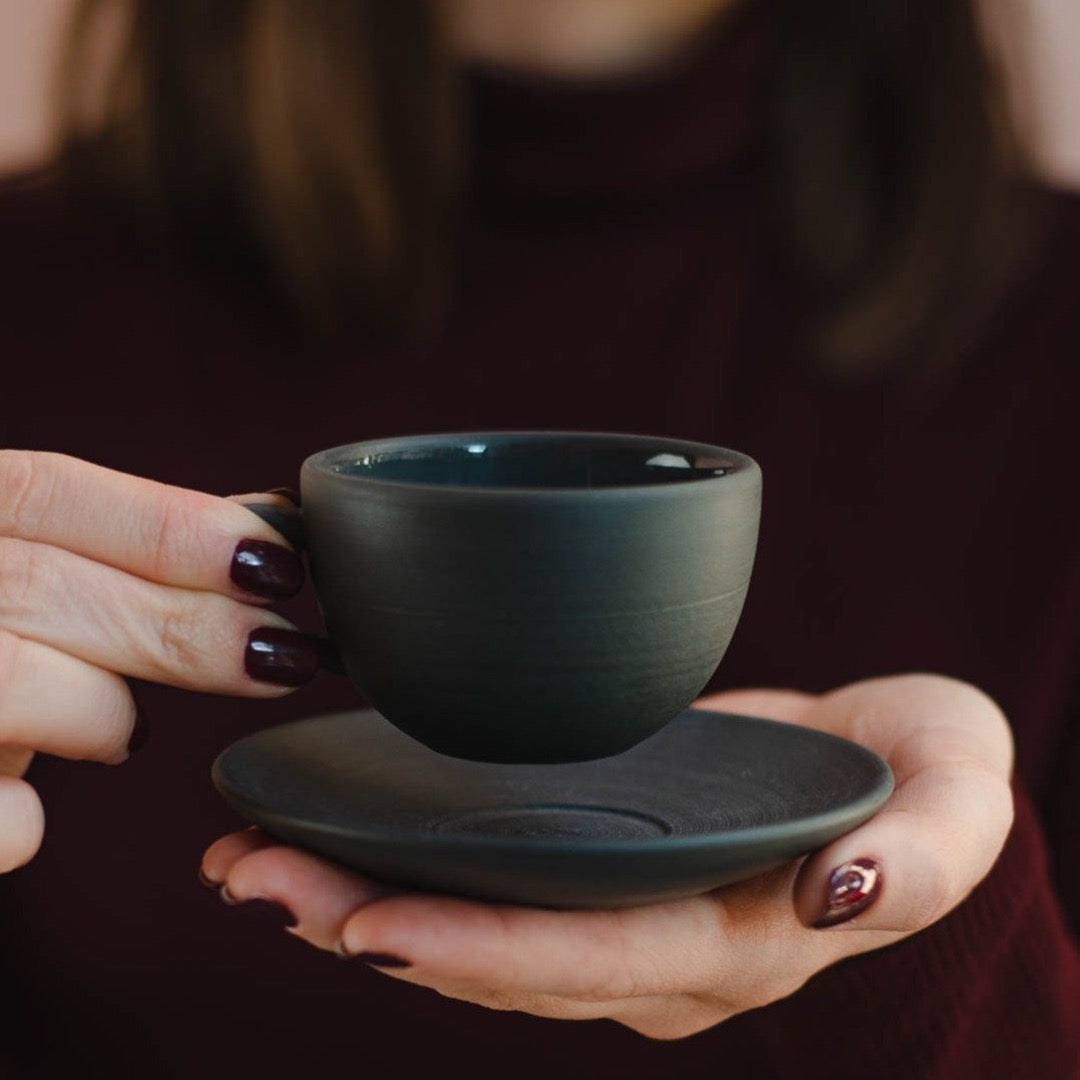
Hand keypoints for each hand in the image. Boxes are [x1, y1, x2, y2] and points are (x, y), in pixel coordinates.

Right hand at [0, 450, 316, 872]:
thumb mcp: (11, 565)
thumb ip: (118, 547)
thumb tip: (267, 528)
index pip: (47, 494)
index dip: (171, 527)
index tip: (278, 563)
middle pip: (45, 589)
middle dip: (184, 626)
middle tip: (283, 653)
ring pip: (13, 684)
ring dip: (98, 712)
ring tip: (120, 729)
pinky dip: (19, 818)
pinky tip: (29, 802)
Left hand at [201, 673, 1013, 1038]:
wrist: (897, 774)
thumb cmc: (923, 782)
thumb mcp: (952, 801)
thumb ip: (918, 853)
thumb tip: (843, 893)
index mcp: (733, 941)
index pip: (585, 963)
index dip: (473, 948)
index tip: (358, 920)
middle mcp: (658, 951)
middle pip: (497, 959)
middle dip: (367, 926)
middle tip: (247, 878)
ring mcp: (621, 915)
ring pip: (473, 933)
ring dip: (357, 903)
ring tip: (251, 864)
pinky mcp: (600, 866)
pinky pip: (490, 889)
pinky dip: (404, 871)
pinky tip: (333, 840)